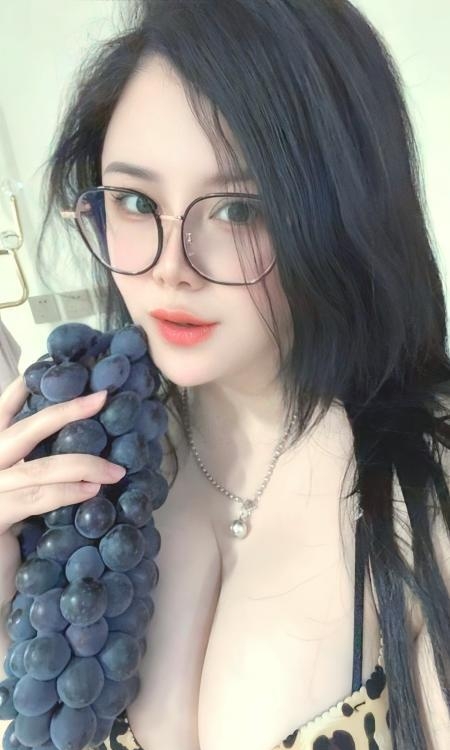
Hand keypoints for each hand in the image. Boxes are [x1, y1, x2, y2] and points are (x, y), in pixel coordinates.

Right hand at [0, 375, 125, 594]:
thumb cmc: (4, 540)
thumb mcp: (17, 497)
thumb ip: (34, 472)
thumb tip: (79, 451)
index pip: (1, 414)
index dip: (20, 391)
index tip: (51, 368)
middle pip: (25, 429)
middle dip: (67, 411)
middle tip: (101, 398)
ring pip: (40, 467)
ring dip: (83, 464)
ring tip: (114, 470)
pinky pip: (39, 497)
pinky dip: (68, 492)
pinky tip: (91, 492)